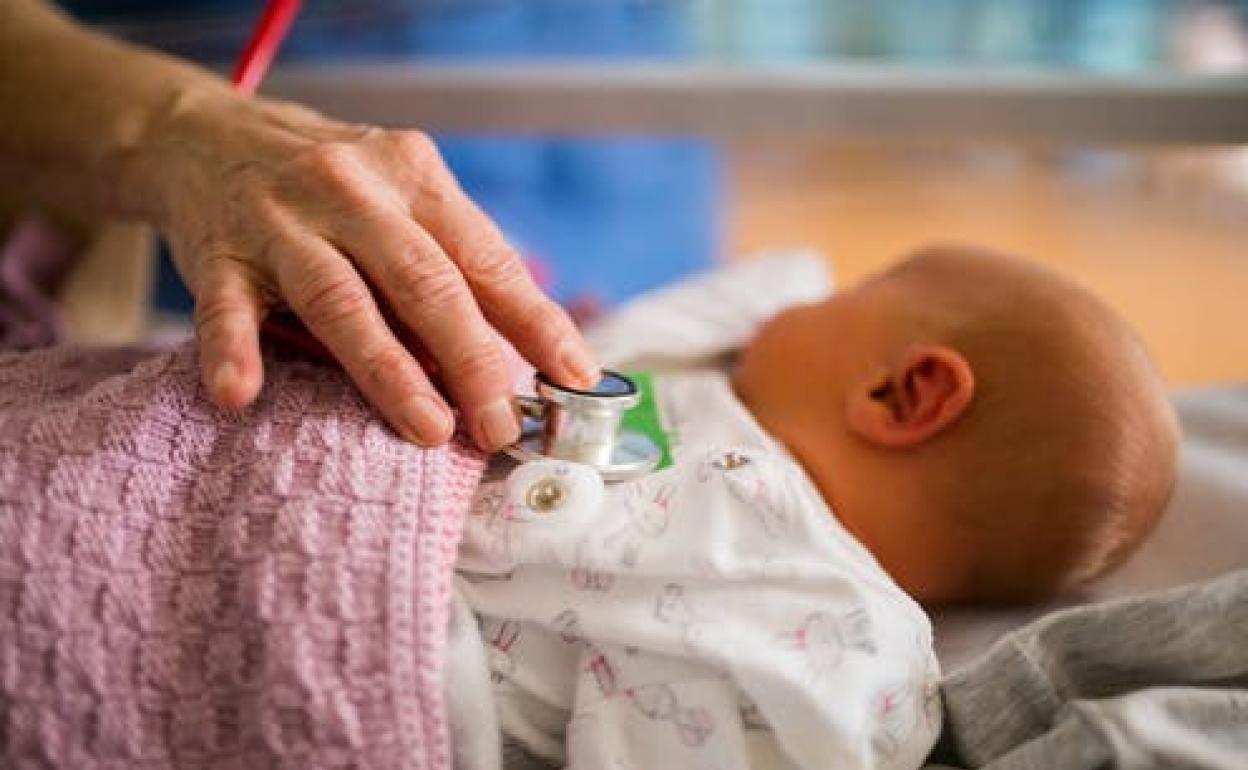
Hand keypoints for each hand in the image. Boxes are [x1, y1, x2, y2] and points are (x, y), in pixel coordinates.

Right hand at [131, 89, 597, 449]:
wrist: (205, 134)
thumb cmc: (329, 188)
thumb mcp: (398, 202)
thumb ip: (446, 271)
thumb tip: (509, 367)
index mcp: (415, 178)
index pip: (487, 258)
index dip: (535, 321)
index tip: (573, 376)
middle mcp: (353, 191)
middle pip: (424, 281)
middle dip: (471, 360)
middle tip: (500, 428)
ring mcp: (281, 220)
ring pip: (341, 300)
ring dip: (388, 371)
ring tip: (428, 430)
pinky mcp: (216, 252)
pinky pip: (224, 307)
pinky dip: (233, 350)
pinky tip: (240, 393)